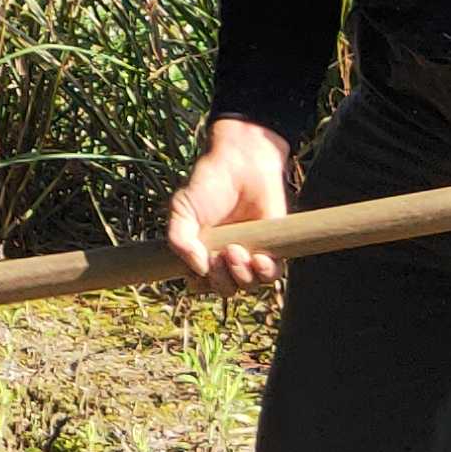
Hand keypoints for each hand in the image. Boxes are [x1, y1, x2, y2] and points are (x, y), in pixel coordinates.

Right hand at [167, 119, 295, 292]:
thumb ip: (178, 239)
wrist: (241, 163)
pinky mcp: (272, 248)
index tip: (198, 268)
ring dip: (241, 275)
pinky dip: (265, 272)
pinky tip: (258, 258)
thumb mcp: (182, 208)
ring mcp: (249, 254)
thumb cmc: (208, 184)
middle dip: (221, 280)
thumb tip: (198, 269)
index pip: (199, 282)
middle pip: (224, 289)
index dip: (199, 282)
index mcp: (200, 250)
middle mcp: (224, 257)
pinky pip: (271, 275)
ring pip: (247, 285)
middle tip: (220, 256)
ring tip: (237, 250)